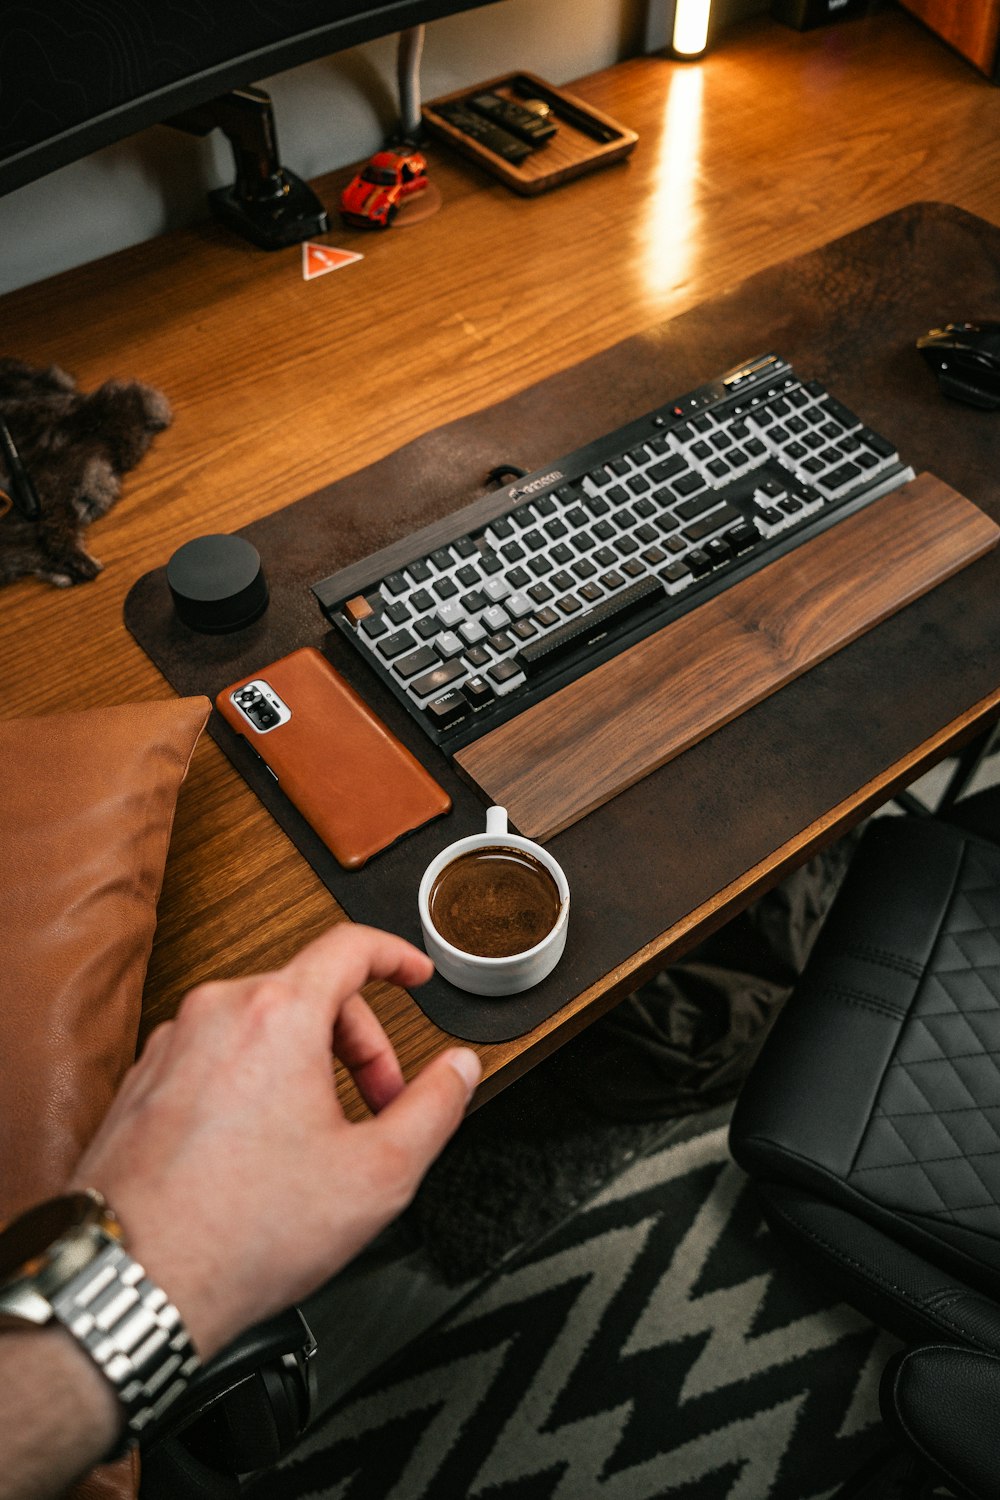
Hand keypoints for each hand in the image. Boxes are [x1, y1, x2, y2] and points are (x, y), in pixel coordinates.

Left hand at [70, 923, 479, 1359]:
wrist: (134, 1282)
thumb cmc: (241, 1232)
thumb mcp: (379, 1174)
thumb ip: (435, 1108)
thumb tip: (459, 1069)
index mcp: (277, 1016)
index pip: (351, 946)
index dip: (397, 956)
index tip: (415, 974)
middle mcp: (216, 1013)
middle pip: (310, 992)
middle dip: (360, 1043)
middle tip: (380, 1105)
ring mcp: (172, 1045)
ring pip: (262, 1025)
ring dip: (306, 1063)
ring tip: (318, 1136)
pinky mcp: (143, 1080)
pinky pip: (217, 1055)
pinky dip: (255, 1080)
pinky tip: (262, 1149)